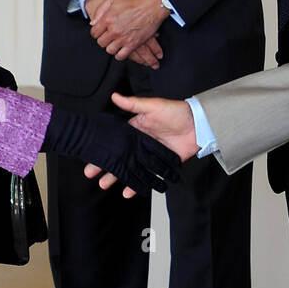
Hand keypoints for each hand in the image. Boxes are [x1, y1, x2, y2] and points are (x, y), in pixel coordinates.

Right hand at [84, 92, 198, 191]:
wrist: (199, 124)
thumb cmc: (176, 111)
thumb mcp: (153, 105)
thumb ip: (134, 104)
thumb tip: (114, 95)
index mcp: (136, 128)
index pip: (116, 140)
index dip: (103, 147)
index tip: (90, 153)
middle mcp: (141, 143)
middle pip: (120, 156)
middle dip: (105, 165)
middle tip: (91, 173)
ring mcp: (149, 155)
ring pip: (130, 168)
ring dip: (117, 177)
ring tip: (104, 185)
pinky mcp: (160, 164)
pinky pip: (147, 176)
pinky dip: (137, 185)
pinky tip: (127, 192)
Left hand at [90, 0, 170, 62]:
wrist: (154, 5)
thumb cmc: (136, 0)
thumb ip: (101, 10)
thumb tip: (93, 22)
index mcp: (108, 18)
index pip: (94, 33)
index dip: (97, 32)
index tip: (101, 31)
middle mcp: (114, 30)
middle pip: (101, 42)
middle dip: (104, 39)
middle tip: (108, 36)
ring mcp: (124, 38)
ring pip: (110, 50)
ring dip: (111, 47)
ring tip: (115, 42)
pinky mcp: (133, 44)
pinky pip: (121, 56)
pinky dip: (120, 54)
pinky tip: (121, 49)